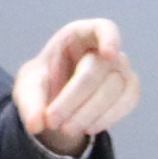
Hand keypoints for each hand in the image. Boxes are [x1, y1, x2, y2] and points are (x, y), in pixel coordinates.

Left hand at [11, 18, 138, 158]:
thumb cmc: (44, 82)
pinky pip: (126, 102)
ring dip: (89, 112)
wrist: (57, 99)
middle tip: (53, 121)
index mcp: (79, 35)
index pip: (103, 28)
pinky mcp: (129, 91)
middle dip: (74, 98)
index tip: (108, 54)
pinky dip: (107, 117)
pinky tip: (88, 128)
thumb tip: (36, 125)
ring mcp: (121, 70)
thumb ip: (30, 103)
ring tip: (65, 129)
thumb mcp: (28, 88)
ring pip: (113, 89)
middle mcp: (104, 50)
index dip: (109, 38)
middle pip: (97, 69)